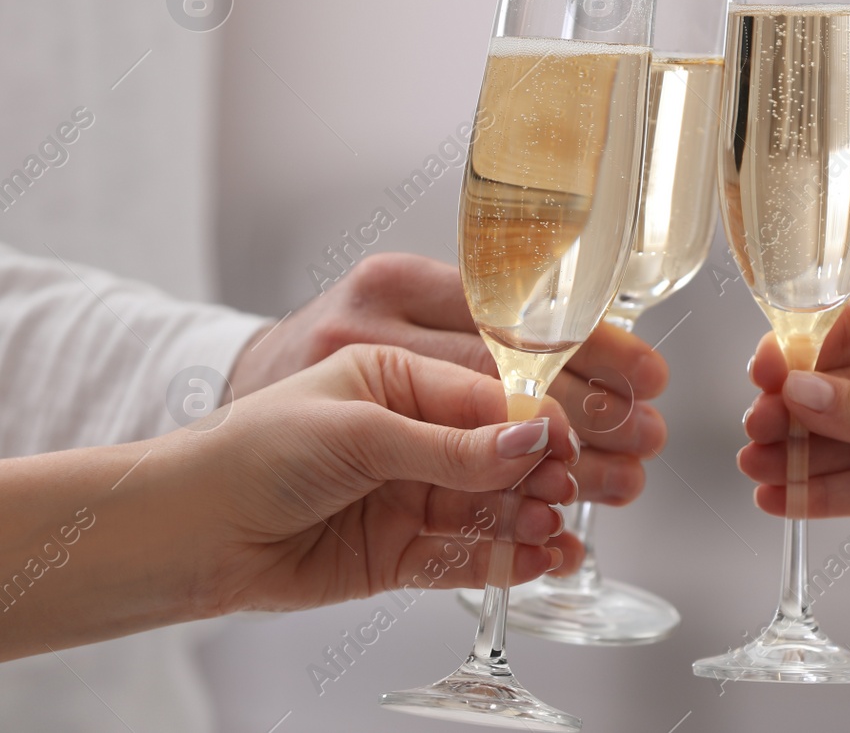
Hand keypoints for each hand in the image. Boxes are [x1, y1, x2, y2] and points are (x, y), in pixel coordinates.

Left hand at [190, 344, 585, 613]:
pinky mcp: (401, 552)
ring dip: (531, 516)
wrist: (184, 531)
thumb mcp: (358, 431)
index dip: (537, 414)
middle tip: (578, 482)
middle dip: (547, 466)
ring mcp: (409, 494)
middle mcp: (412, 434)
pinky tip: (545, 560)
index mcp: (399, 377)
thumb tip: (532, 439)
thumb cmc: (251, 451)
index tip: (576, 434)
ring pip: (492, 505)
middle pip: (501, 451)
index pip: (488, 392)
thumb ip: (450, 444)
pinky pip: (469, 555)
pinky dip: (510, 560)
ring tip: (560, 528)